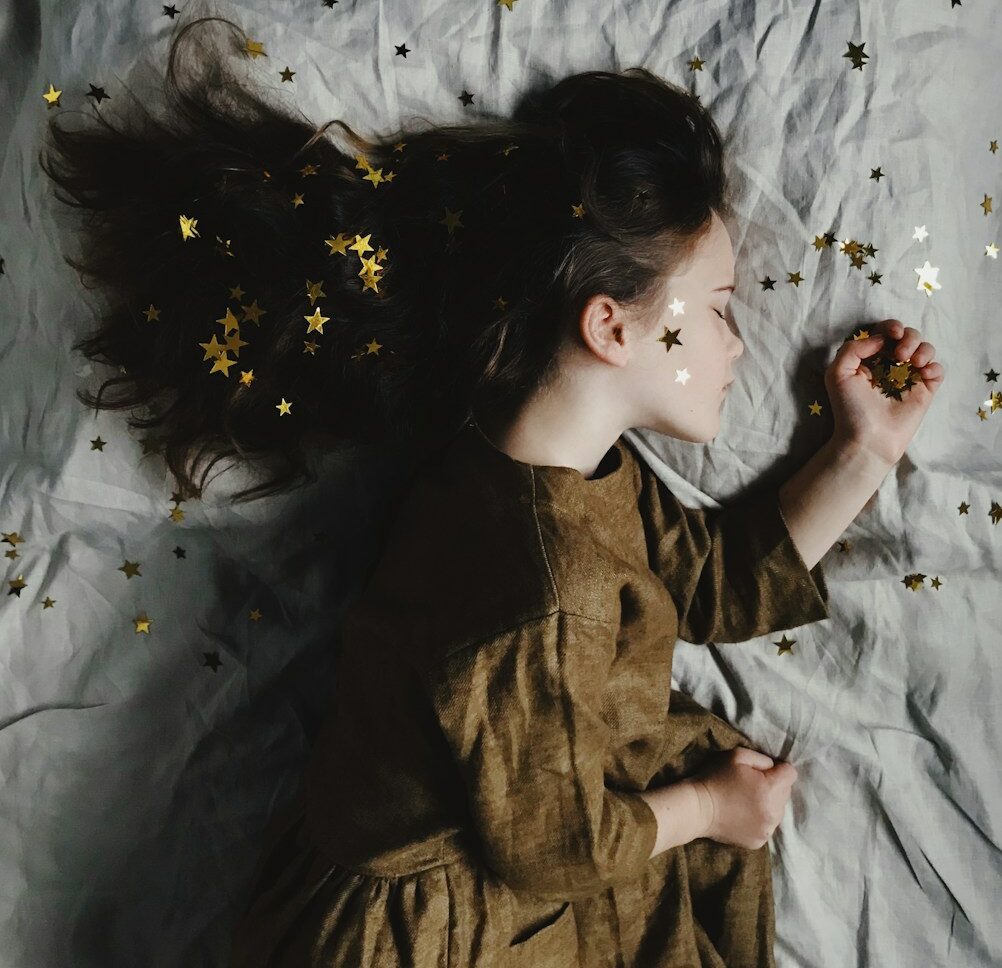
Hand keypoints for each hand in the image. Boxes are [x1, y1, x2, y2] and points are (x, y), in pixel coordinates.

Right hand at [689, 746, 796, 849]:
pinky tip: (743, 815)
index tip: (761, 771)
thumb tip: (774, 768)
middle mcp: (774, 812)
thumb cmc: (716, 778)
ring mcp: (767, 830)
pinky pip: (768, 826)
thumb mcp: (737, 756)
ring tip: (747, 801)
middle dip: (773, 786)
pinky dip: (760, 820)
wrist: (697, 808)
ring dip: (768, 804)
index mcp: (771, 789)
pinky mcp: (759, 841)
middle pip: (786, 793)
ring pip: (779, 811)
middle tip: (751, 786)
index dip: (777, 769)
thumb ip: (763, 759)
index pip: (790, 773)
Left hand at [824, 319, 945, 466]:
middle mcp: (891, 365)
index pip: (885, 333)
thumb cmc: (849, 408)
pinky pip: (938, 369)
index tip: (893, 334)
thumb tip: (880, 339)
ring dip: (922, 348)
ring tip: (911, 362)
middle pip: (909, 336)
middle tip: (899, 355)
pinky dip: (934, 366)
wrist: (868, 438)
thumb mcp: (837, 374)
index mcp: (870, 359)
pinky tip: (922, 373)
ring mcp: (909, 377)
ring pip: (926, 349)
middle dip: (908, 337)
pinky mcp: (924, 390)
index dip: (891, 327)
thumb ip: (852, 349)